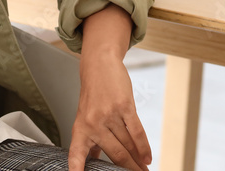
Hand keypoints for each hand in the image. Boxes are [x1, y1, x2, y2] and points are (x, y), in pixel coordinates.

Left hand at [68, 7, 151, 170]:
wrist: (99, 65)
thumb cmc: (93, 94)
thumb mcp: (85, 118)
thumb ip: (90, 141)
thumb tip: (94, 162)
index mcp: (81, 129)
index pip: (77, 153)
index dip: (77, 168)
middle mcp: (93, 123)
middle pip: (115, 153)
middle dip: (128, 168)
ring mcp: (108, 114)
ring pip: (127, 144)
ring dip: (138, 160)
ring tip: (144, 170)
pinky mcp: (124, 106)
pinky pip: (136, 131)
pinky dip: (144, 146)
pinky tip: (147, 157)